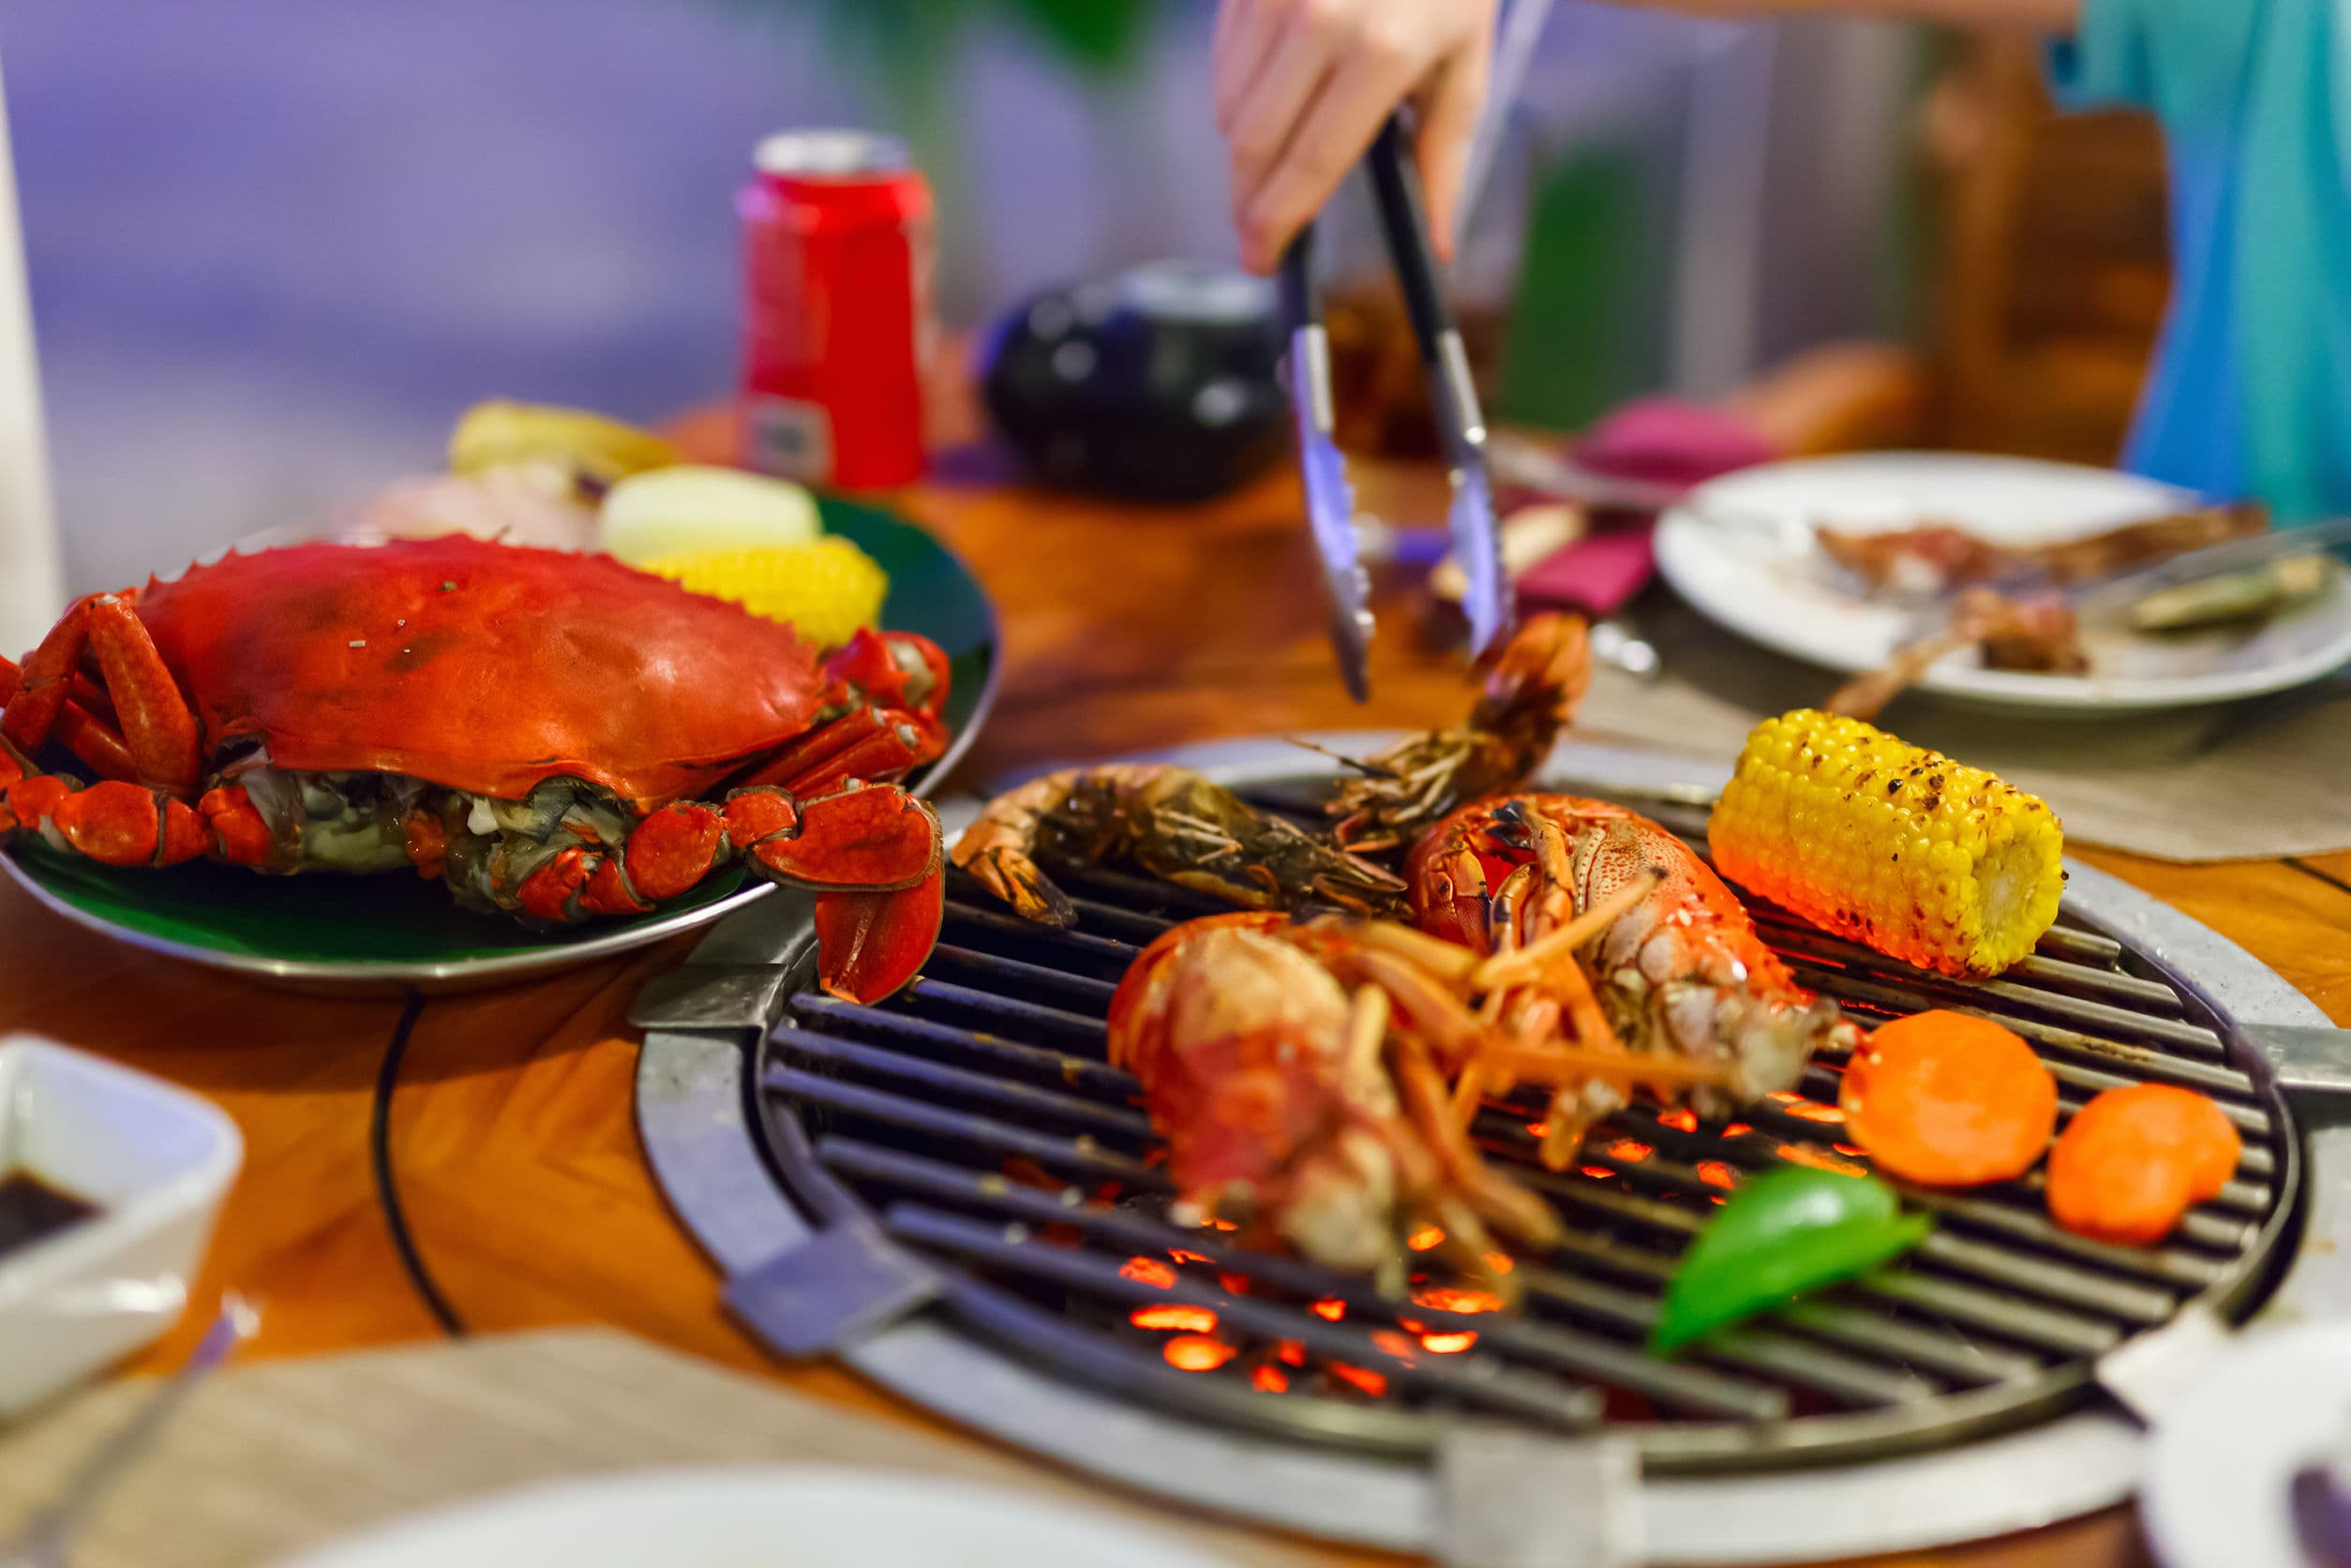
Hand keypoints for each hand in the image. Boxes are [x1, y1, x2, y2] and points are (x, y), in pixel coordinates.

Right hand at [1213, 0, 1498, 272]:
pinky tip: (1274, 95)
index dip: (1280, 222)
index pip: (1312, 162)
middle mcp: (1321, 20)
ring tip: (1277, 157)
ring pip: (1229, 107)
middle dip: (1248, 199)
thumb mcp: (1467, 65)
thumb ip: (1445, 156)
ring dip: (1245, 148)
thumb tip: (1439, 244)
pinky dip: (1239, 94)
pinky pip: (1223, 61)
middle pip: (1255, 143)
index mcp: (1382, 54)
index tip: (1261, 259)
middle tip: (1256, 232)